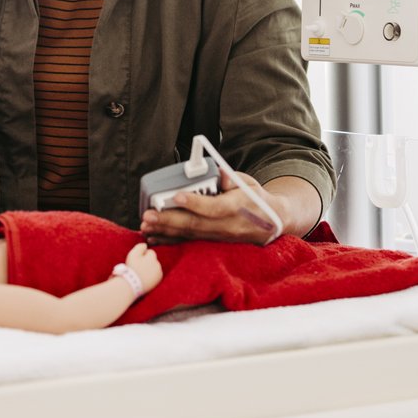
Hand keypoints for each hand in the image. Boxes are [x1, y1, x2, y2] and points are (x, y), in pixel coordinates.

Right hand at [124, 242, 162, 292]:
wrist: (132, 285)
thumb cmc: (132, 268)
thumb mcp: (133, 254)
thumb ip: (140, 246)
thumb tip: (145, 245)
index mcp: (152, 258)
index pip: (150, 252)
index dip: (143, 255)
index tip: (137, 261)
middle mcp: (158, 265)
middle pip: (153, 260)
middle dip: (147, 262)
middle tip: (138, 267)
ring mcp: (159, 274)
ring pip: (155, 267)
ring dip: (150, 268)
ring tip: (141, 273)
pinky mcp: (158, 281)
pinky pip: (155, 275)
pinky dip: (152, 275)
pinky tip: (145, 277)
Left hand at [139, 169, 282, 245]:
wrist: (271, 223)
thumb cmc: (256, 199)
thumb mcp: (249, 183)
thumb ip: (232, 178)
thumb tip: (219, 173)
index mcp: (237, 207)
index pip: (214, 207)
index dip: (195, 203)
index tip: (177, 196)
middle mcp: (227, 226)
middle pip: (196, 225)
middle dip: (169, 220)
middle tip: (149, 215)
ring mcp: (220, 238)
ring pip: (190, 236)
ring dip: (166, 232)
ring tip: (146, 226)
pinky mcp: (214, 243)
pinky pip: (190, 243)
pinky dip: (171, 240)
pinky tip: (155, 237)